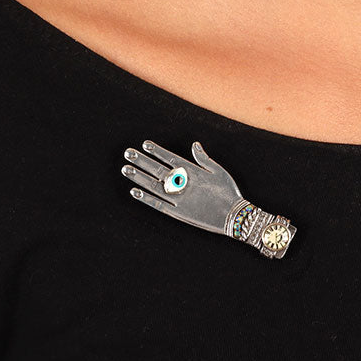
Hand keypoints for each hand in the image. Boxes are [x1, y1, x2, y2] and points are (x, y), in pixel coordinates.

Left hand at [121, 139, 297, 257]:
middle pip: (158, 170)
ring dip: (139, 177)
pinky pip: (158, 204)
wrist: (233, 216)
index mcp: (194, 172)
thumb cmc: (228, 191)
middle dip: (142, 161)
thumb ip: (204, 159)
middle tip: (128, 153)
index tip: (145, 144)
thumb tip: (194, 144)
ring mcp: (179, 199)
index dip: (157, 151)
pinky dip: (146, 198)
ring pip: (154, 186)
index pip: (170, 158)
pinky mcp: (178, 213)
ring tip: (126, 169)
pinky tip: (134, 191)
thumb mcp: (219, 171)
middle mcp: (184, 184)